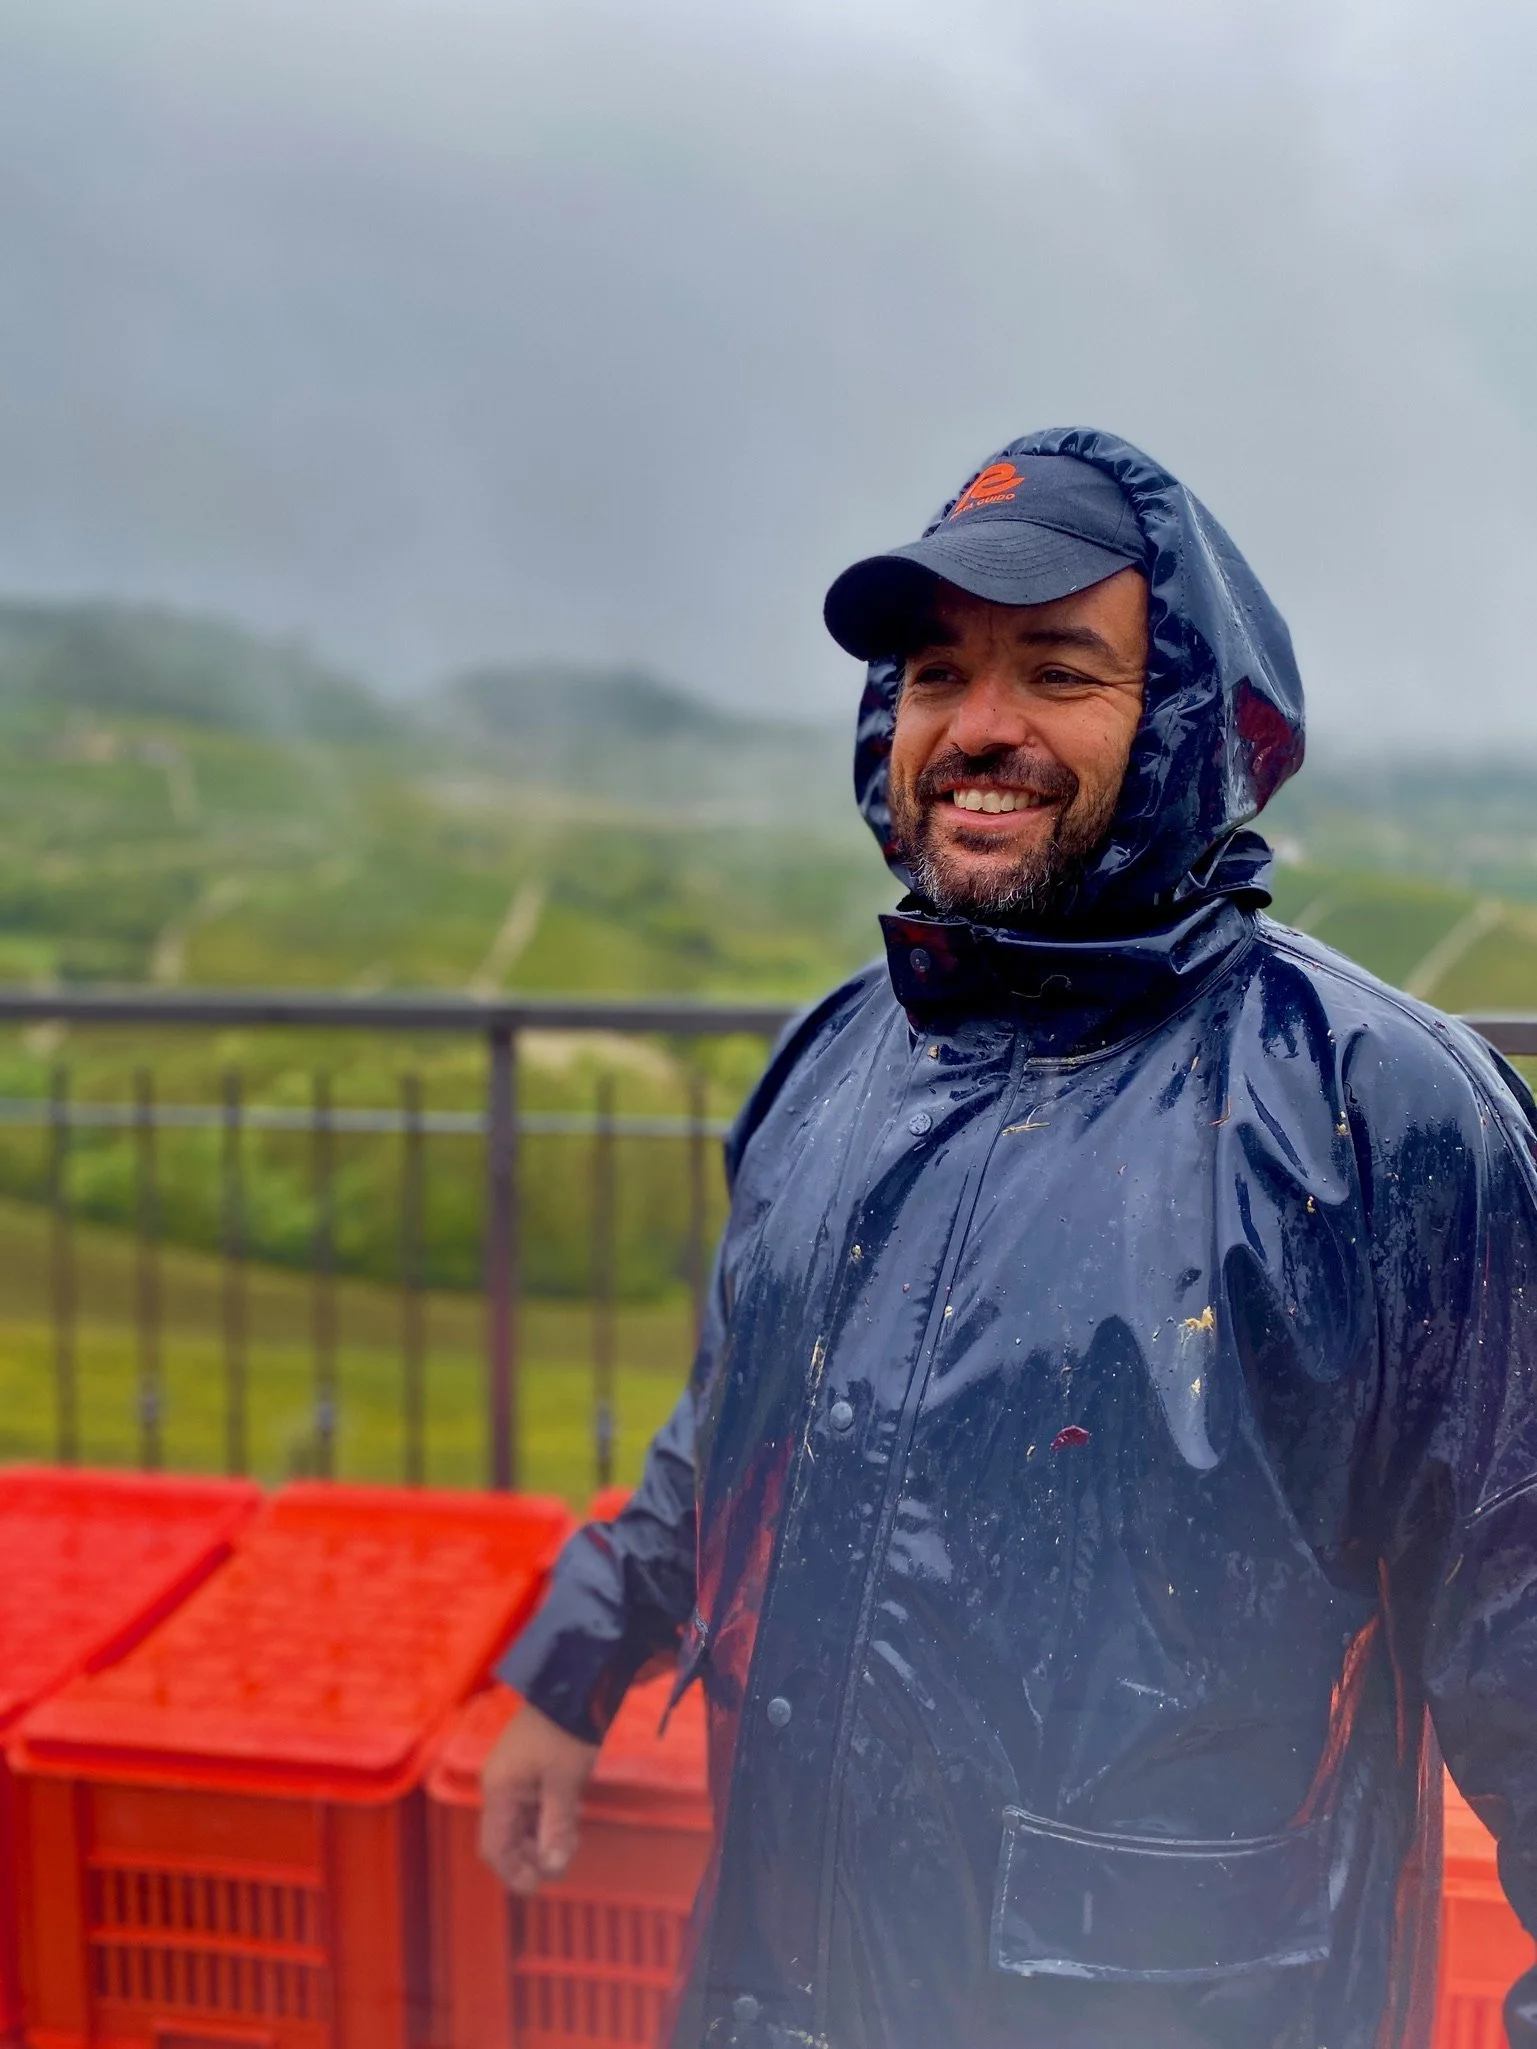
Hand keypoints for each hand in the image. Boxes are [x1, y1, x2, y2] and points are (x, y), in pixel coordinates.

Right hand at [479, 1700, 600, 1893]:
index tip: (538, 1886)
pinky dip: (545, 1820)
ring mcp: (512, 1776)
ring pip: (519, 1824)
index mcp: (500, 1789)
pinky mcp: (527, 1769)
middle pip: (505, 1838)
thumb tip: (553, 1867)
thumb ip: (557, 1826)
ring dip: (540, 1839)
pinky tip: (567, 1820)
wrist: (574, 1684)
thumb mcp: (566, 1782)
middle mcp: (499, 1785)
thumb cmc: (566, 1732)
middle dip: (529, 1856)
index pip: (495, 1847)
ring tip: (568, 1841)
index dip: (513, 1872)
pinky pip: (530, 1807)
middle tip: (560, 1861)